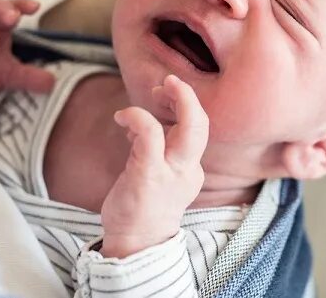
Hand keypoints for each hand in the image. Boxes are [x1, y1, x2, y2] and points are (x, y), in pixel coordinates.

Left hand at [100, 75, 208, 257]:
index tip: (163, 96)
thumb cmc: (142, 207)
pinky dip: (138, 116)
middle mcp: (187, 169)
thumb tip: (142, 120)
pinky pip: (150, 135)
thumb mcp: (156, 174)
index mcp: (190, 168)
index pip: (197, 128)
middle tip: (171, 80)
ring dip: (174, 99)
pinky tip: (122, 117)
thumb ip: (155, 147)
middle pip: (202, 125)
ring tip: (153, 93)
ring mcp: (171, 173)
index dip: (183, 105)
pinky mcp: (149, 176)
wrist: (134, 245)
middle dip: (190, 96)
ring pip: (188, 128)